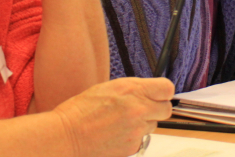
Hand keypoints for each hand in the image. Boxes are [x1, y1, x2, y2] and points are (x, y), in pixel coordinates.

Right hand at [53, 77, 173, 156]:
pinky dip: (133, 137)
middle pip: (166, 109)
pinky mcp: (132, 146)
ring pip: (153, 126)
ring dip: (144, 123)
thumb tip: (150, 92)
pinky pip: (142, 140)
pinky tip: (117, 133)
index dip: (163, 92)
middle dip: (156, 109)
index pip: (167, 89)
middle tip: (142, 109)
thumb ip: (134, 89)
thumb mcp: (110, 87)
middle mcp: (138, 109)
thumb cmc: (82, 110)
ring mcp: (137, 130)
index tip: (158, 94)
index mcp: (133, 90)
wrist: (67, 135)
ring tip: (122, 122)